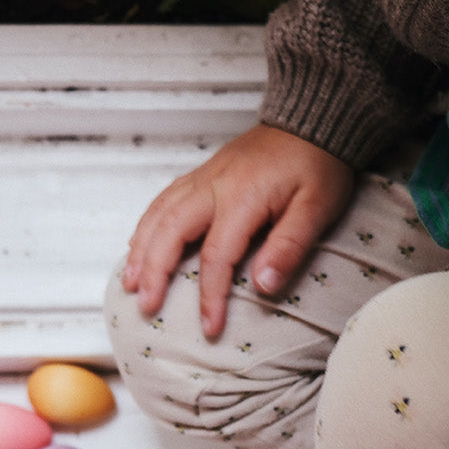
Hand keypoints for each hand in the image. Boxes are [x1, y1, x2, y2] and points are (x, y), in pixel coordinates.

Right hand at [121, 124, 354, 337]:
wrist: (311, 120)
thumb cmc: (318, 165)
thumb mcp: (317, 208)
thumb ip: (289, 246)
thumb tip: (263, 286)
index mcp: (242, 197)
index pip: (217, 256)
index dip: (211, 296)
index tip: (210, 327)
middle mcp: (214, 186)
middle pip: (170, 231)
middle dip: (154, 272)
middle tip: (145, 306)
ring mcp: (204, 177)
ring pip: (159, 214)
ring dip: (141, 249)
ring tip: (129, 283)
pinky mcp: (202, 174)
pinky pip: (164, 200)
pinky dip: (146, 226)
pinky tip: (139, 246)